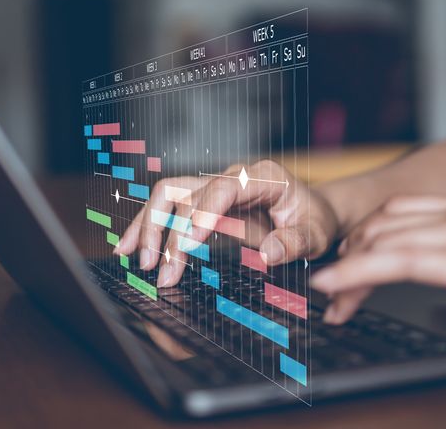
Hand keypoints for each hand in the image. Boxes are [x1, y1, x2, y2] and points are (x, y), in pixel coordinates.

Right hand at [115, 160, 339, 286]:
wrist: (313, 213)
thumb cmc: (314, 220)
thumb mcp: (315, 233)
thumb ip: (295, 242)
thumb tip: (268, 254)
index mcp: (262, 176)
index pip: (224, 187)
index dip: (203, 212)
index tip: (189, 243)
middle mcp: (232, 176)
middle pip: (186, 191)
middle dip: (168, 230)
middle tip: (162, 269)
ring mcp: (215, 188)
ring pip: (168, 195)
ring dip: (148, 225)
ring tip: (137, 260)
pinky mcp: (203, 203)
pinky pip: (169, 208)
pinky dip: (148, 226)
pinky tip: (129, 247)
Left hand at [312, 193, 445, 358]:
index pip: (407, 211)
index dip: (372, 234)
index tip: (352, 258)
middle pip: (387, 221)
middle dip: (353, 249)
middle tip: (333, 280)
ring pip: (384, 239)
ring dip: (346, 265)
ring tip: (325, 289)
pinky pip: (396, 262)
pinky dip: (356, 274)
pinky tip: (334, 287)